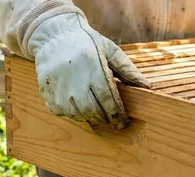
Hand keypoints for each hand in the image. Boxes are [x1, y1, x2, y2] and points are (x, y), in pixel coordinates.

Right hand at [28, 13, 150, 129]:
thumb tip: (146, 87)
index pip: (109, 101)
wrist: (54, 35)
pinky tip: (79, 105)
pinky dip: (73, 113)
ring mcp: (59, 88)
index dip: (118, 115)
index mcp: (93, 68)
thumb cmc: (87, 43)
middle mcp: (75, 80)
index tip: (123, 122)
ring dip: (90, 117)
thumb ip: (128, 70)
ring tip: (97, 111)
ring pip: (79, 115)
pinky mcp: (47, 93)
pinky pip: (63, 113)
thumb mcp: (110, 50)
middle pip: (94, 112)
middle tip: (112, 119)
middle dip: (106, 119)